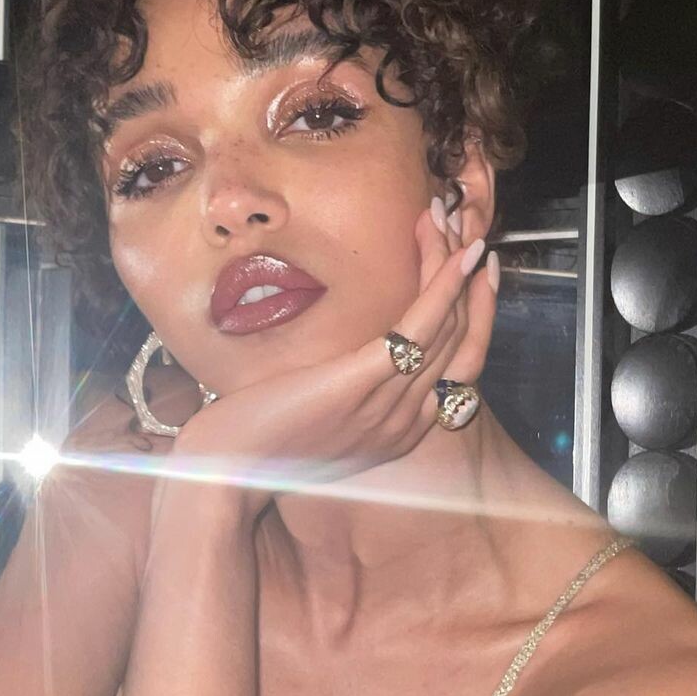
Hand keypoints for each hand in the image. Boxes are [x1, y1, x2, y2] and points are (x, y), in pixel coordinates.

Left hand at [167, 203, 497, 515]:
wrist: (225, 472)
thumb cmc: (256, 443)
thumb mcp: (315, 420)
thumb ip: (345, 395)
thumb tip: (347, 362)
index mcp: (397, 434)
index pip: (455, 368)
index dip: (470, 314)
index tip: (467, 271)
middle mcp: (405, 423)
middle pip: (461, 343)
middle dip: (471, 283)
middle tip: (471, 231)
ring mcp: (388, 405)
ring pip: (447, 328)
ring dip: (455, 269)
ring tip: (458, 223)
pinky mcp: (363, 381)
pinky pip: (420, 328)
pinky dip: (444, 288)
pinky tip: (457, 255)